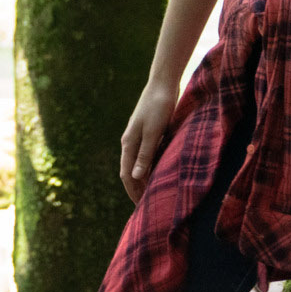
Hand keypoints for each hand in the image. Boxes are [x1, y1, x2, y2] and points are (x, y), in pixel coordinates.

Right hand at [119, 80, 177, 202]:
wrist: (163, 83)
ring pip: (139, 163)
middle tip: (146, 206)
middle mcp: (131, 141)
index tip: (140, 207)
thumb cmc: (159, 107)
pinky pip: (147, 155)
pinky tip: (160, 172)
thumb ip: (145, 154)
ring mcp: (139, 136)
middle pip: (131, 171)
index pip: (127, 174)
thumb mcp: (153, 132)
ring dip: (144, 178)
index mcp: (129, 143)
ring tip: (153, 193)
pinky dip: (150, 166)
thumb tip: (135, 177)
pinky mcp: (150, 131)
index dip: (133, 191)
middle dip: (136, 188)